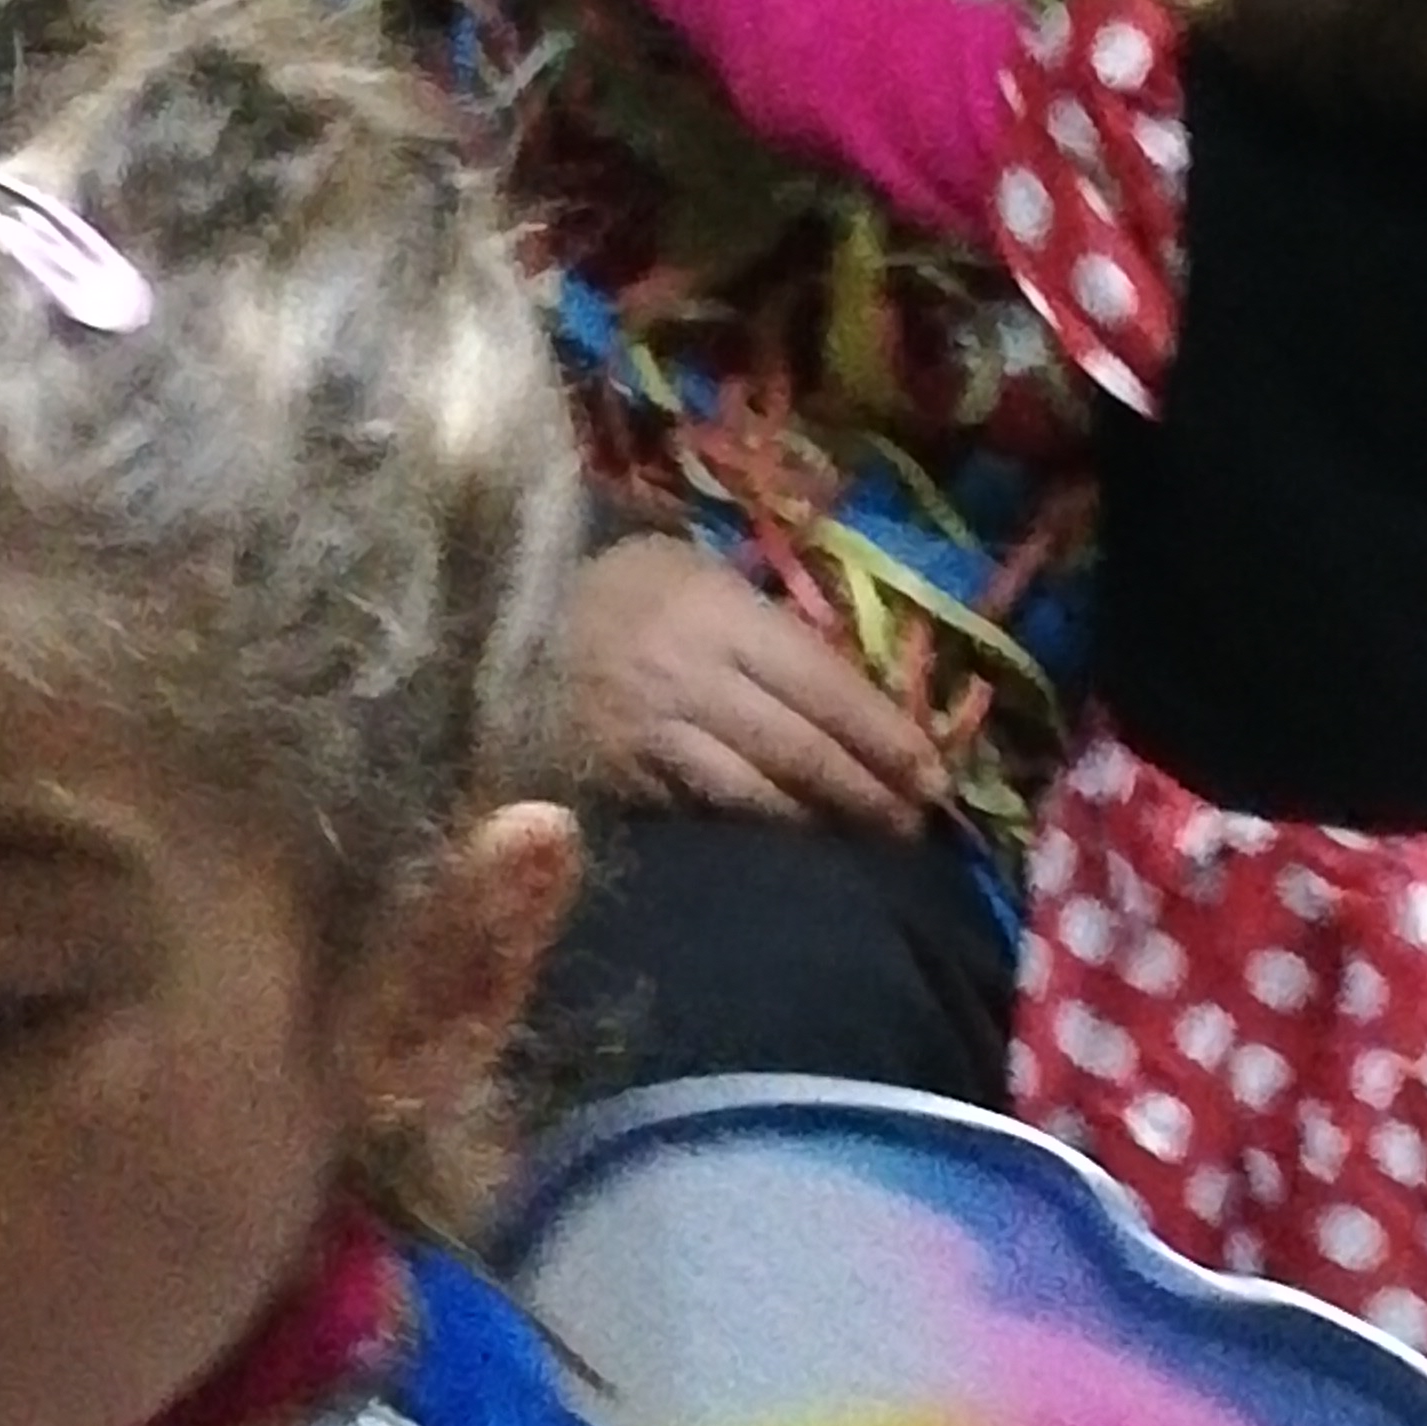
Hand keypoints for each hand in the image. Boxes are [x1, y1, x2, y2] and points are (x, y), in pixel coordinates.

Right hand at [563, 534, 945, 834]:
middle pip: (799, 752)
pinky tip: (792, 852)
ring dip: (820, 827)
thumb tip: (849, 686)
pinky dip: (755, 837)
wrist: (493, 624)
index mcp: (717, 617)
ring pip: (755, 798)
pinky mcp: (623, 786)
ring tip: (868, 843)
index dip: (884, 736)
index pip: (823, 685)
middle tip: (916, 826)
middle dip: (868, 795)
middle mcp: (690, 681)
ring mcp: (652, 742)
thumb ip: (764, 624)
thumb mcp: (692, 572)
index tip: (934, 773)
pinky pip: (703, 818)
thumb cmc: (614, 588)